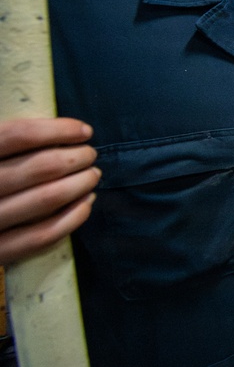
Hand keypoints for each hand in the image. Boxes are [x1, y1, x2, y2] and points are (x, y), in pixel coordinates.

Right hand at [0, 118, 99, 265]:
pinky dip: (72, 218)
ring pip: (46, 198)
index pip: (18, 135)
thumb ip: (7, 140)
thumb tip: (62, 130)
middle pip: (40, 167)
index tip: (84, 131)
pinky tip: (86, 203)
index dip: (58, 130)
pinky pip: (41, 235)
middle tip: (90, 155)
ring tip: (92, 175)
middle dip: (76, 158)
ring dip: (80, 184)